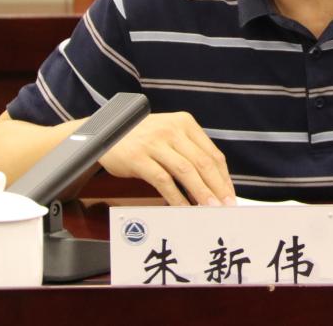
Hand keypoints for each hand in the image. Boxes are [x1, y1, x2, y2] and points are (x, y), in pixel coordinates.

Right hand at [98, 111, 234, 205]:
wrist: (102, 132)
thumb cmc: (140, 138)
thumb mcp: (168, 135)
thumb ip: (188, 152)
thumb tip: (212, 182)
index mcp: (184, 123)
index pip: (212, 153)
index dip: (224, 177)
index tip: (230, 195)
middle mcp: (172, 130)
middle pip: (203, 162)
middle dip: (218, 187)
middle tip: (226, 206)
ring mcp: (154, 142)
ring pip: (186, 171)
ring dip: (201, 193)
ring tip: (210, 209)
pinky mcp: (138, 157)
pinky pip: (163, 180)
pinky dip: (176, 197)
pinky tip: (183, 208)